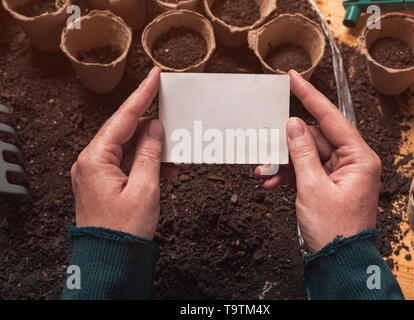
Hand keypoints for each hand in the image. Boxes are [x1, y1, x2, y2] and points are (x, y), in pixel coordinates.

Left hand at [71, 67, 178, 239]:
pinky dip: (147, 163)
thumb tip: (155, 128)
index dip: (142, 95)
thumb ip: (150, 152)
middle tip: (176, 127)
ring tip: (175, 159)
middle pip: (127, 132)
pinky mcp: (105, 181)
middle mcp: (92, 161)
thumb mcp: (145, 188)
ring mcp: (97, 171)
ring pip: (130, 148)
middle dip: (154, 131)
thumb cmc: (123, 230)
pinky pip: (129, 163)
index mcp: (95, 159)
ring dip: (154, 151)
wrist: (111, 259)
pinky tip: (166, 169)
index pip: (123, 118)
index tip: (154, 77)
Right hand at [256, 70, 381, 252]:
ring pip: (306, 155)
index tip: (294, 79)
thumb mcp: (312, 187)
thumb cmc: (335, 229)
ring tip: (264, 170)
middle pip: (314, 138)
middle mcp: (352, 162)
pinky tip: (272, 181)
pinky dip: (288, 175)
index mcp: (359, 158)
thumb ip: (301, 151)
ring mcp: (339, 173)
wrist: (338, 262)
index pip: (332, 118)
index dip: (310, 96)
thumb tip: (293, 124)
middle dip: (286, 144)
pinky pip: (305, 170)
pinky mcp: (328, 184)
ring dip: (283, 162)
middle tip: (265, 142)